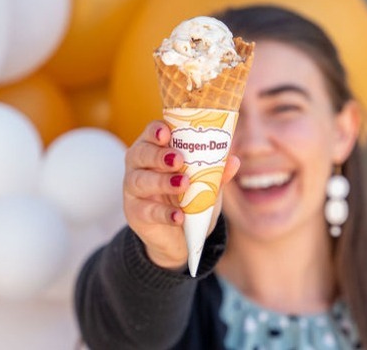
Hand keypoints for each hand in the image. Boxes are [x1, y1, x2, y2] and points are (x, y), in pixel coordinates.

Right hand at [123, 121, 239, 270]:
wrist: (180, 236)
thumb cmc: (190, 198)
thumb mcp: (206, 184)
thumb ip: (216, 173)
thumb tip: (233, 161)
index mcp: (155, 149)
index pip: (151, 133)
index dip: (155, 131)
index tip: (167, 132)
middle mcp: (139, 166)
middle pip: (140, 154)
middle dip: (158, 155)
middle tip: (179, 160)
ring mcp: (133, 190)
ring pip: (139, 181)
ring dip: (162, 181)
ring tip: (184, 184)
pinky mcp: (135, 213)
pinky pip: (146, 211)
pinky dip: (164, 213)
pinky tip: (178, 216)